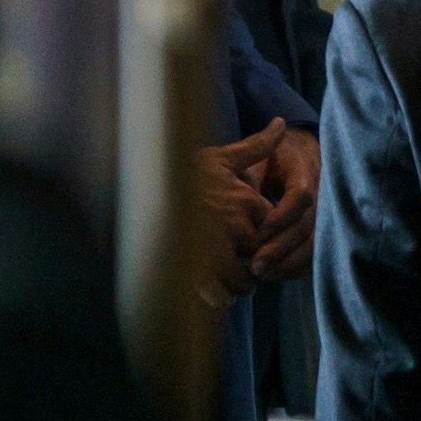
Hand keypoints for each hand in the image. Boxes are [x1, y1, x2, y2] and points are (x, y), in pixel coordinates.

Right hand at [193, 120, 284, 306]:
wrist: (137, 190)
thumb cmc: (180, 172)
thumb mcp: (220, 156)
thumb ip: (256, 146)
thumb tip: (282, 122)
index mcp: (244, 199)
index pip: (271, 226)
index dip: (261, 232)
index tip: (247, 232)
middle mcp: (234, 225)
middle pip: (260, 254)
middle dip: (253, 258)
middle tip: (237, 258)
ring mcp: (214, 250)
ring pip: (244, 279)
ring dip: (240, 282)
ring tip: (226, 275)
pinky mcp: (194, 273)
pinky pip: (221, 297)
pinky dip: (221, 298)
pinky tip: (212, 290)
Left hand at [249, 126, 320, 282]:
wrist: (297, 154)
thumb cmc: (270, 156)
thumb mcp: (258, 156)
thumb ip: (249, 174)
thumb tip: (239, 200)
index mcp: (303, 167)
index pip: (302, 195)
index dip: (282, 216)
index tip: (258, 232)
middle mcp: (319, 191)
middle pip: (308, 225)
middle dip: (281, 248)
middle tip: (254, 266)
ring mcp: (323, 211)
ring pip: (314, 243)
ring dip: (288, 263)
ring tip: (260, 275)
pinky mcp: (320, 228)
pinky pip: (314, 252)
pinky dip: (295, 267)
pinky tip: (273, 275)